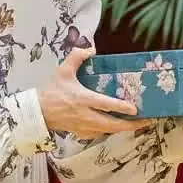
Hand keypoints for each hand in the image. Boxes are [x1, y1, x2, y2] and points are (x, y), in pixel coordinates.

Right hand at [38, 47, 155, 138]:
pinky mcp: (80, 132)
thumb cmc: (51, 91)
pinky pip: (99, 134)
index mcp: (82, 99)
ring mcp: (83, 126)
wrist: (36, 112)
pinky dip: (109, 131)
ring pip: (107, 131)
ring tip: (137, 125)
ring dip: (122, 129)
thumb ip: (77, 56)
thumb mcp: (63, 70)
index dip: (121, 107)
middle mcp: (85, 115)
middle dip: (130, 125)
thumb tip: (92, 48)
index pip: (105, 104)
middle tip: (145, 121)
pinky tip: (116, 127)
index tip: (135, 109)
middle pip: (111, 124)